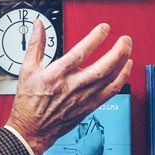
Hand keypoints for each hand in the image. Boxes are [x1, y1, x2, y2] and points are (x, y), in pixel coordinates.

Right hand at [5, 21, 132, 154]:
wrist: (32, 129)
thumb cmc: (29, 101)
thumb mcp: (27, 69)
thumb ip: (36, 45)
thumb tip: (39, 26)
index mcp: (57, 74)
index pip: (81, 53)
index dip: (95, 38)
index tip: (104, 28)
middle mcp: (72, 86)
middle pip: (102, 68)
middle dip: (118, 51)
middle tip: (125, 39)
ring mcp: (83, 98)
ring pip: (110, 79)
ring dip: (122, 62)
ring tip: (127, 48)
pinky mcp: (89, 106)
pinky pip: (110, 92)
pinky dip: (122, 79)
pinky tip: (126, 68)